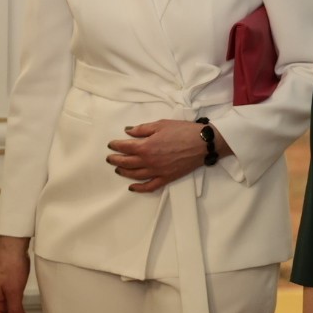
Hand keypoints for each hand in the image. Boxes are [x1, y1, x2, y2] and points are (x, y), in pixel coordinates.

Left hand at [106, 119, 228, 192]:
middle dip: (115, 159)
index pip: (125, 147)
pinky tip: (132, 187)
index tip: (111, 144)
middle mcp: (148, 161)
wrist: (202, 143)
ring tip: (118, 169)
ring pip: (134, 175)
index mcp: (146, 146)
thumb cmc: (183, 131)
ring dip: (123, 172)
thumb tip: (128, 131)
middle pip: (126, 162)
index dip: (116, 145)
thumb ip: (143, 129)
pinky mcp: (166, 178)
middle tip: (110, 158)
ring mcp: (157, 171)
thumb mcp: (161, 124)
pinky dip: (139, 188)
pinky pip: (149, 186)